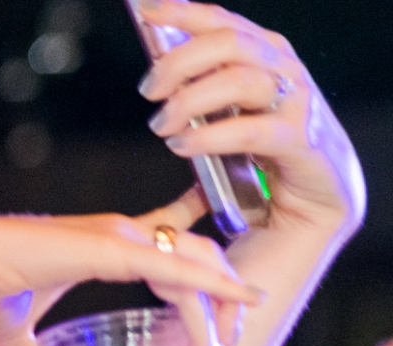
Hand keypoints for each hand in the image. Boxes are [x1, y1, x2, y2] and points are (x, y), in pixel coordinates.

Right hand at [0, 210, 258, 345]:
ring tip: (231, 340)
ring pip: (199, 262)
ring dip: (225, 300)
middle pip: (199, 252)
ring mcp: (122, 236)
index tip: (231, 280)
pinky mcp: (116, 249)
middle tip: (231, 337)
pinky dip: (217, 285)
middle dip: (226, 291)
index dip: (204, 254)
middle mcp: (122, 233)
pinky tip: (245, 300)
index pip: (171, 234)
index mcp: (105, 243)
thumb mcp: (15, 341)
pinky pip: (181, 268)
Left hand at [137, 1, 364, 238]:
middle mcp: (286, 73)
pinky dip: (210, 136)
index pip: (226, 24)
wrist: (316, 208)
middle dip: (180, 61)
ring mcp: (298, 105)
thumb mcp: (229, 122)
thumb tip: (160, 80)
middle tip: (149, 89)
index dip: (186, 13)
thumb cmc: (264, 163)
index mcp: (268, 60)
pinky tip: (182, 144)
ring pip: (240, 80)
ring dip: (190, 100)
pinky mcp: (302, 142)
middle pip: (230, 43)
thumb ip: (203, 99)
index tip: (147, 12)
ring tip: (162, 125)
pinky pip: (251, 130)